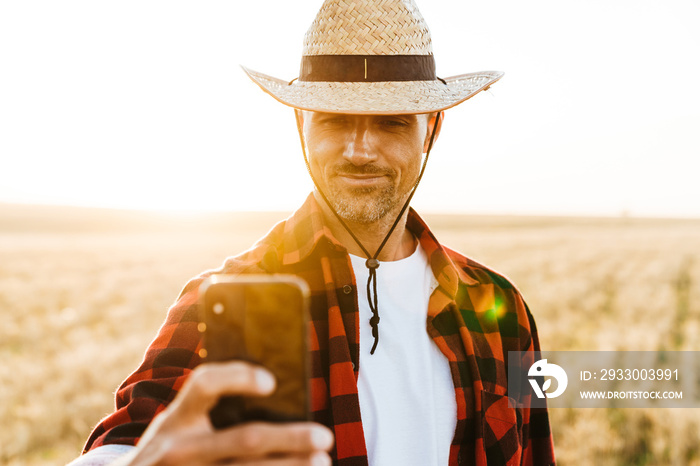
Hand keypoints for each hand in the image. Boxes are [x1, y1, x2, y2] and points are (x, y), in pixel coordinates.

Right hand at [114, 361, 333, 464]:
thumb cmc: (171, 451)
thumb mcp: (178, 426)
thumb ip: (210, 412)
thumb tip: (277, 397)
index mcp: (177, 418)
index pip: (206, 384)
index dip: (238, 378)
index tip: (271, 382)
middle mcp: (180, 448)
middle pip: (246, 439)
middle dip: (291, 437)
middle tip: (325, 436)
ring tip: (322, 461)